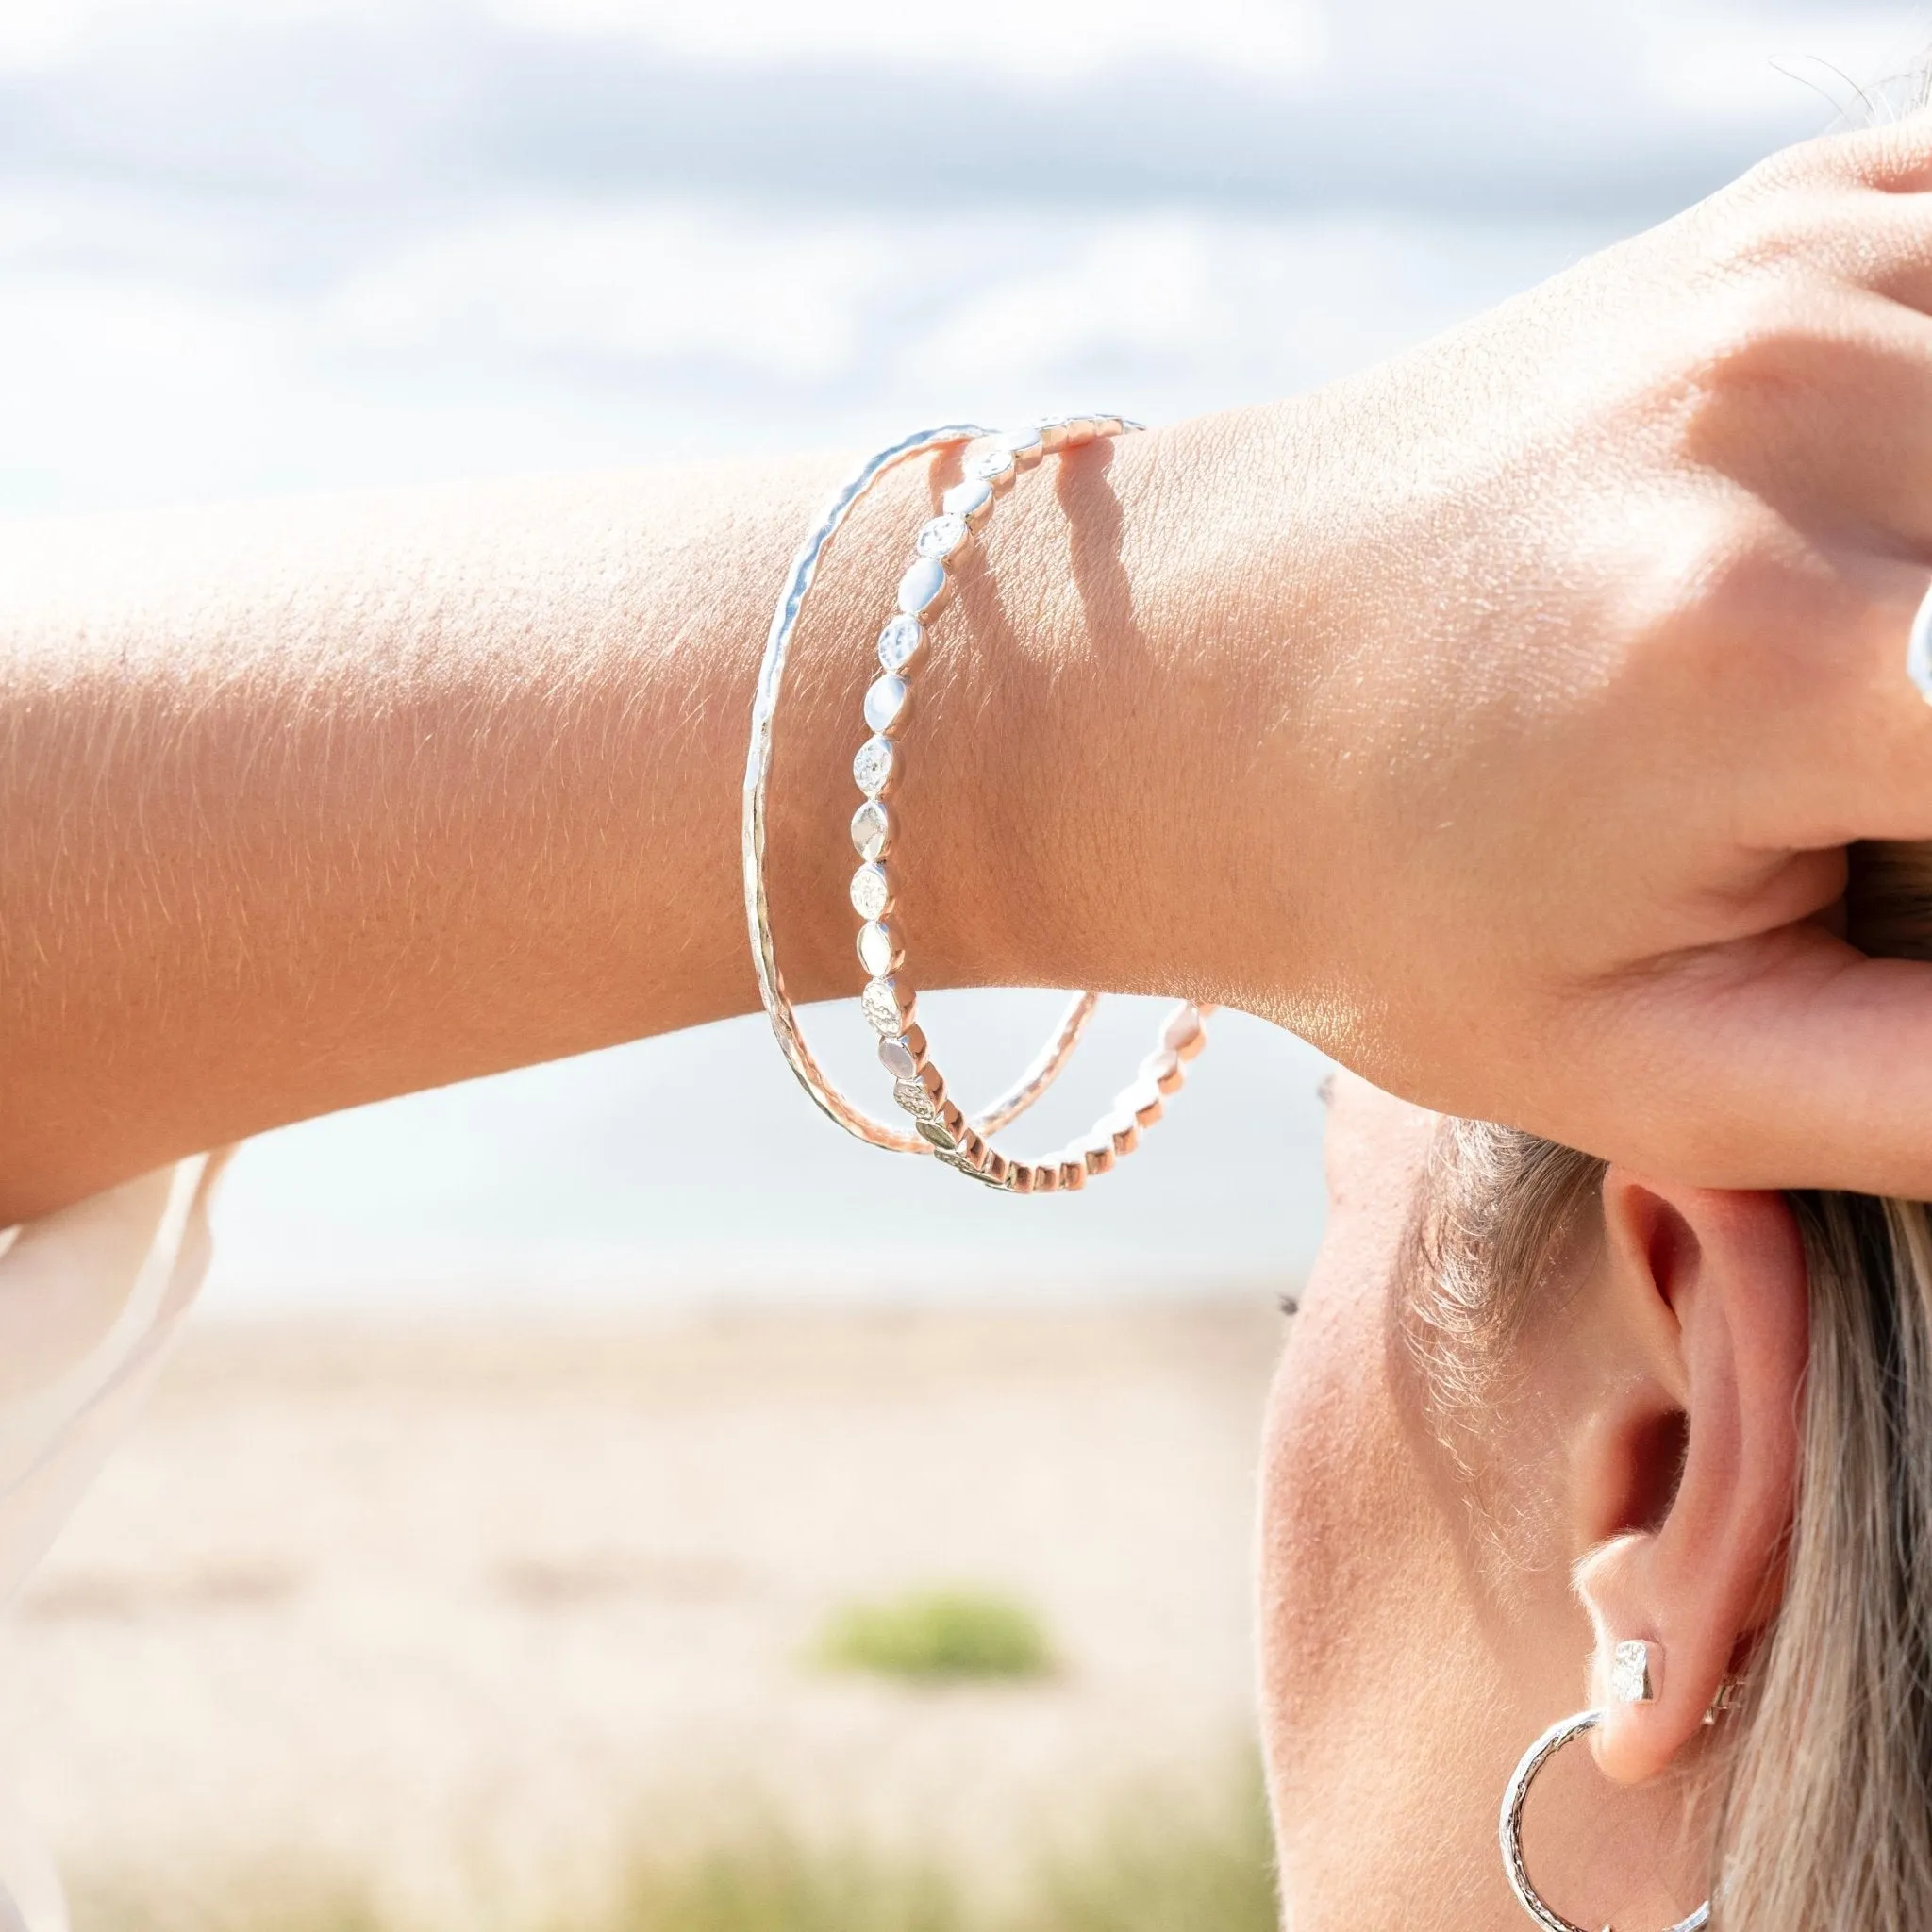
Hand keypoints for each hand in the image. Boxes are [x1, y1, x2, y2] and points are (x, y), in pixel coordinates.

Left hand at [1147, 116, 1931, 1190]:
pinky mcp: (1800, 210)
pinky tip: (1897, 538)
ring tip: (1864, 697)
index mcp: (1760, 649)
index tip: (1930, 879)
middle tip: (1879, 804)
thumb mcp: (1644, 1065)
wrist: (1175, 682)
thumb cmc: (1374, 894)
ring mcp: (1801, 267)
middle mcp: (1798, 401)